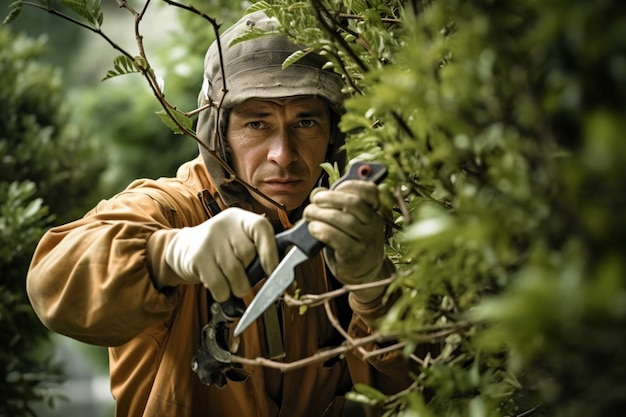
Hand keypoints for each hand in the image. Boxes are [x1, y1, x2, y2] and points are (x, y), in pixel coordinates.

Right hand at [164, 208, 278, 301]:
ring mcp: (209, 239)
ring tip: (234, 285)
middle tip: (245, 278)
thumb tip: (281, 271)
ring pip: (235, 273)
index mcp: (242, 219)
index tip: (274, 271)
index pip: (261, 228)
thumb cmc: (223, 249)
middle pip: (248, 255)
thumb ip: (259, 249)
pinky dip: (224, 294)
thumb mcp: (240, 239)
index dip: (270, 251)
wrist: (183, 248)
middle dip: (250, 274)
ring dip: (239, 288)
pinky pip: (219, 285)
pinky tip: (221, 289)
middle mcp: (225, 224)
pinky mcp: (197, 257)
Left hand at [303, 180, 385, 302]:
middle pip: (353, 202)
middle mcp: (374, 224)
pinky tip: (313, 229)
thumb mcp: (350, 221)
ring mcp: (366, 241)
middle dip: (329, 198)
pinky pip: (336, 238)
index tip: (334, 188)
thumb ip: (338, 205)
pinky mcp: (354, 255)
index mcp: (374, 211)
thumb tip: (318, 192)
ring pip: (343, 220)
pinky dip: (321, 230)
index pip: (370, 190)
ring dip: (320, 214)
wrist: (363, 273)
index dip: (349, 185)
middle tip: (314, 201)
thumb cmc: (352, 242)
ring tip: (309, 215)